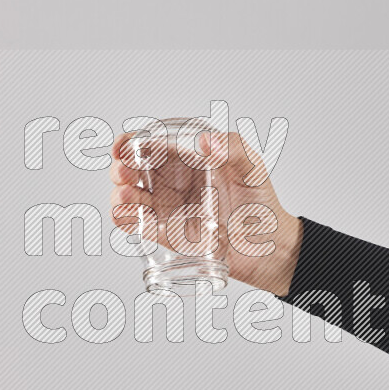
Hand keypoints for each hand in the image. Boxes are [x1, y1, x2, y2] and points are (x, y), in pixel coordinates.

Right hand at [108, 128, 302, 295]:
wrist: (269, 247)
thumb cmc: (261, 202)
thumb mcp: (252, 167)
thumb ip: (233, 148)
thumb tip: (206, 142)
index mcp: (184, 160)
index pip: (148, 145)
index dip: (128, 143)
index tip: (123, 147)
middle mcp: (169, 183)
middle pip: (129, 171)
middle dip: (119, 169)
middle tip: (125, 173)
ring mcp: (165, 209)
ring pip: (127, 198)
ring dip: (119, 195)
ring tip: (130, 196)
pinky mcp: (165, 235)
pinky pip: (134, 226)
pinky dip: (123, 220)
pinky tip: (127, 216)